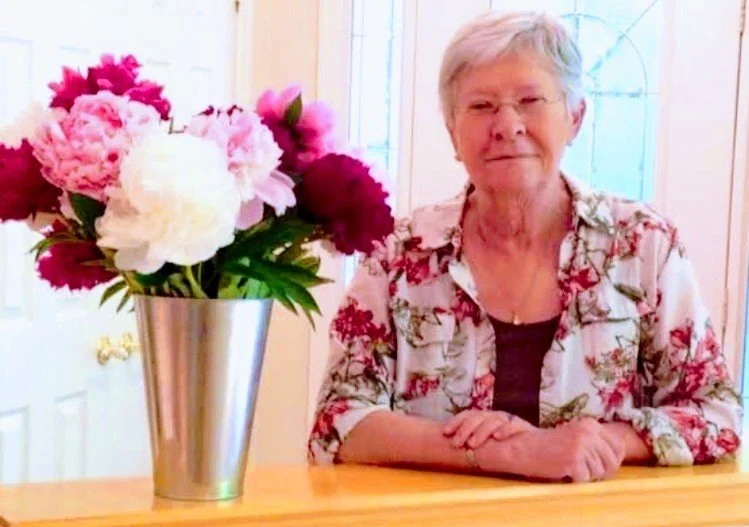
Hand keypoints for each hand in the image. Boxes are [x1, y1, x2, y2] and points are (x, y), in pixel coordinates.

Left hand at [442, 410, 534, 448]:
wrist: (536, 451)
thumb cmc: (506, 449)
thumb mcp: (486, 444)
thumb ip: (472, 441)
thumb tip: (450, 442)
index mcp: (485, 418)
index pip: (468, 415)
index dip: (456, 422)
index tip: (445, 433)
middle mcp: (495, 416)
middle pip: (478, 417)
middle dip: (465, 429)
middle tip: (457, 444)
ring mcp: (509, 420)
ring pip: (493, 419)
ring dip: (481, 431)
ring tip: (473, 444)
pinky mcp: (523, 427)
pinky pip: (513, 425)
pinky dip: (505, 430)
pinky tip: (497, 438)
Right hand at [482, 417, 624, 482]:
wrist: (525, 447)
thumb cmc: (551, 445)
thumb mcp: (577, 435)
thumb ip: (597, 442)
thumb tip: (619, 460)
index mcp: (591, 424)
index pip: (619, 447)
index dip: (613, 461)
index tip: (600, 463)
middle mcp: (588, 432)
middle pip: (611, 463)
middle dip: (600, 471)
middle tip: (582, 468)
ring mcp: (581, 446)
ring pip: (598, 473)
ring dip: (585, 475)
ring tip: (569, 465)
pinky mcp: (573, 460)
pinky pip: (584, 479)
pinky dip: (574, 479)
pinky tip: (563, 470)